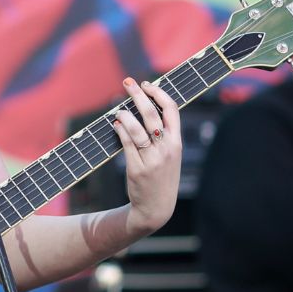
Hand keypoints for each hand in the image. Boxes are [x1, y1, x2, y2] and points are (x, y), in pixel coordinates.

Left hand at [113, 77, 183, 233]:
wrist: (156, 208)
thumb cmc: (162, 176)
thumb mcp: (170, 155)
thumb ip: (163, 134)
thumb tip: (145, 106)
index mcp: (177, 143)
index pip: (171, 110)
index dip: (159, 93)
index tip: (147, 84)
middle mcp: (166, 149)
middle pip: (152, 115)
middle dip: (138, 95)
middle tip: (127, 83)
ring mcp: (152, 159)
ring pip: (137, 129)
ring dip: (125, 114)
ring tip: (118, 109)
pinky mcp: (137, 168)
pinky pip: (126, 144)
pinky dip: (120, 130)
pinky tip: (116, 124)